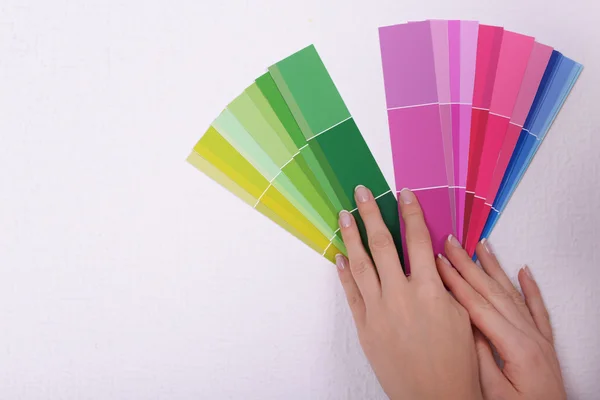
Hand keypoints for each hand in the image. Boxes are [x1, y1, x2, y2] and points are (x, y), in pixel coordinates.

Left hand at [335, 186, 481, 399]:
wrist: (436, 397)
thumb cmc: (457, 360)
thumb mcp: (462, 316)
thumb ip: (445, 284)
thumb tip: (432, 257)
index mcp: (429, 290)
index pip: (419, 240)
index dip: (410, 213)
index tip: (403, 193)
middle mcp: (400, 295)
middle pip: (383, 244)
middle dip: (371, 214)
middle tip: (360, 192)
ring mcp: (378, 311)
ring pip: (361, 264)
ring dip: (351, 236)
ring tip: (344, 215)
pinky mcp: (365, 327)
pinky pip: (351, 293)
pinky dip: (345, 273)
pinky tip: (340, 256)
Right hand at [437, 236, 565, 399]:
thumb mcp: (493, 391)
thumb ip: (480, 355)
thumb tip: (464, 323)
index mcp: (516, 347)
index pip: (478, 306)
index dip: (456, 282)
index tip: (439, 262)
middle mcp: (530, 336)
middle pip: (493, 292)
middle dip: (469, 265)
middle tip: (452, 243)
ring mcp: (539, 338)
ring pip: (513, 294)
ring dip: (495, 268)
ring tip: (481, 245)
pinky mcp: (545, 344)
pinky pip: (538, 309)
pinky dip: (530, 287)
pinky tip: (524, 270)